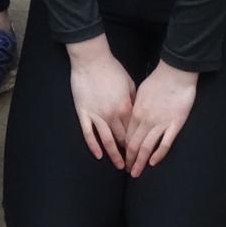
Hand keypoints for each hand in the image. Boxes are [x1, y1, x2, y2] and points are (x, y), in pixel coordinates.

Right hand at [66, 36, 134, 168]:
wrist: (91, 59)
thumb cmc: (112, 68)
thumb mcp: (129, 83)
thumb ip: (134, 100)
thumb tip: (137, 113)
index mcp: (126, 107)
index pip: (134, 131)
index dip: (137, 143)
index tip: (141, 153)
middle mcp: (113, 114)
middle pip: (122, 138)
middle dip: (128, 153)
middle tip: (132, 165)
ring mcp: (97, 115)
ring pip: (107, 140)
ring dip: (113, 155)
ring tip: (118, 166)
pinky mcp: (84, 113)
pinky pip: (89, 133)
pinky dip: (94, 146)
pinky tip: (98, 155)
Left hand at [123, 61, 196, 176]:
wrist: (176, 73)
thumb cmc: (158, 80)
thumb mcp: (141, 92)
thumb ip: (136, 106)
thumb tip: (131, 116)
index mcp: (136, 112)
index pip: (127, 135)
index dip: (124, 149)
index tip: (123, 157)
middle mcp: (146, 120)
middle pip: (134, 145)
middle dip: (130, 160)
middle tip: (128, 171)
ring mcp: (161, 123)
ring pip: (147, 147)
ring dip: (140, 162)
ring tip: (136, 172)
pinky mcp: (175, 124)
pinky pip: (165, 143)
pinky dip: (158, 155)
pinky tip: (153, 163)